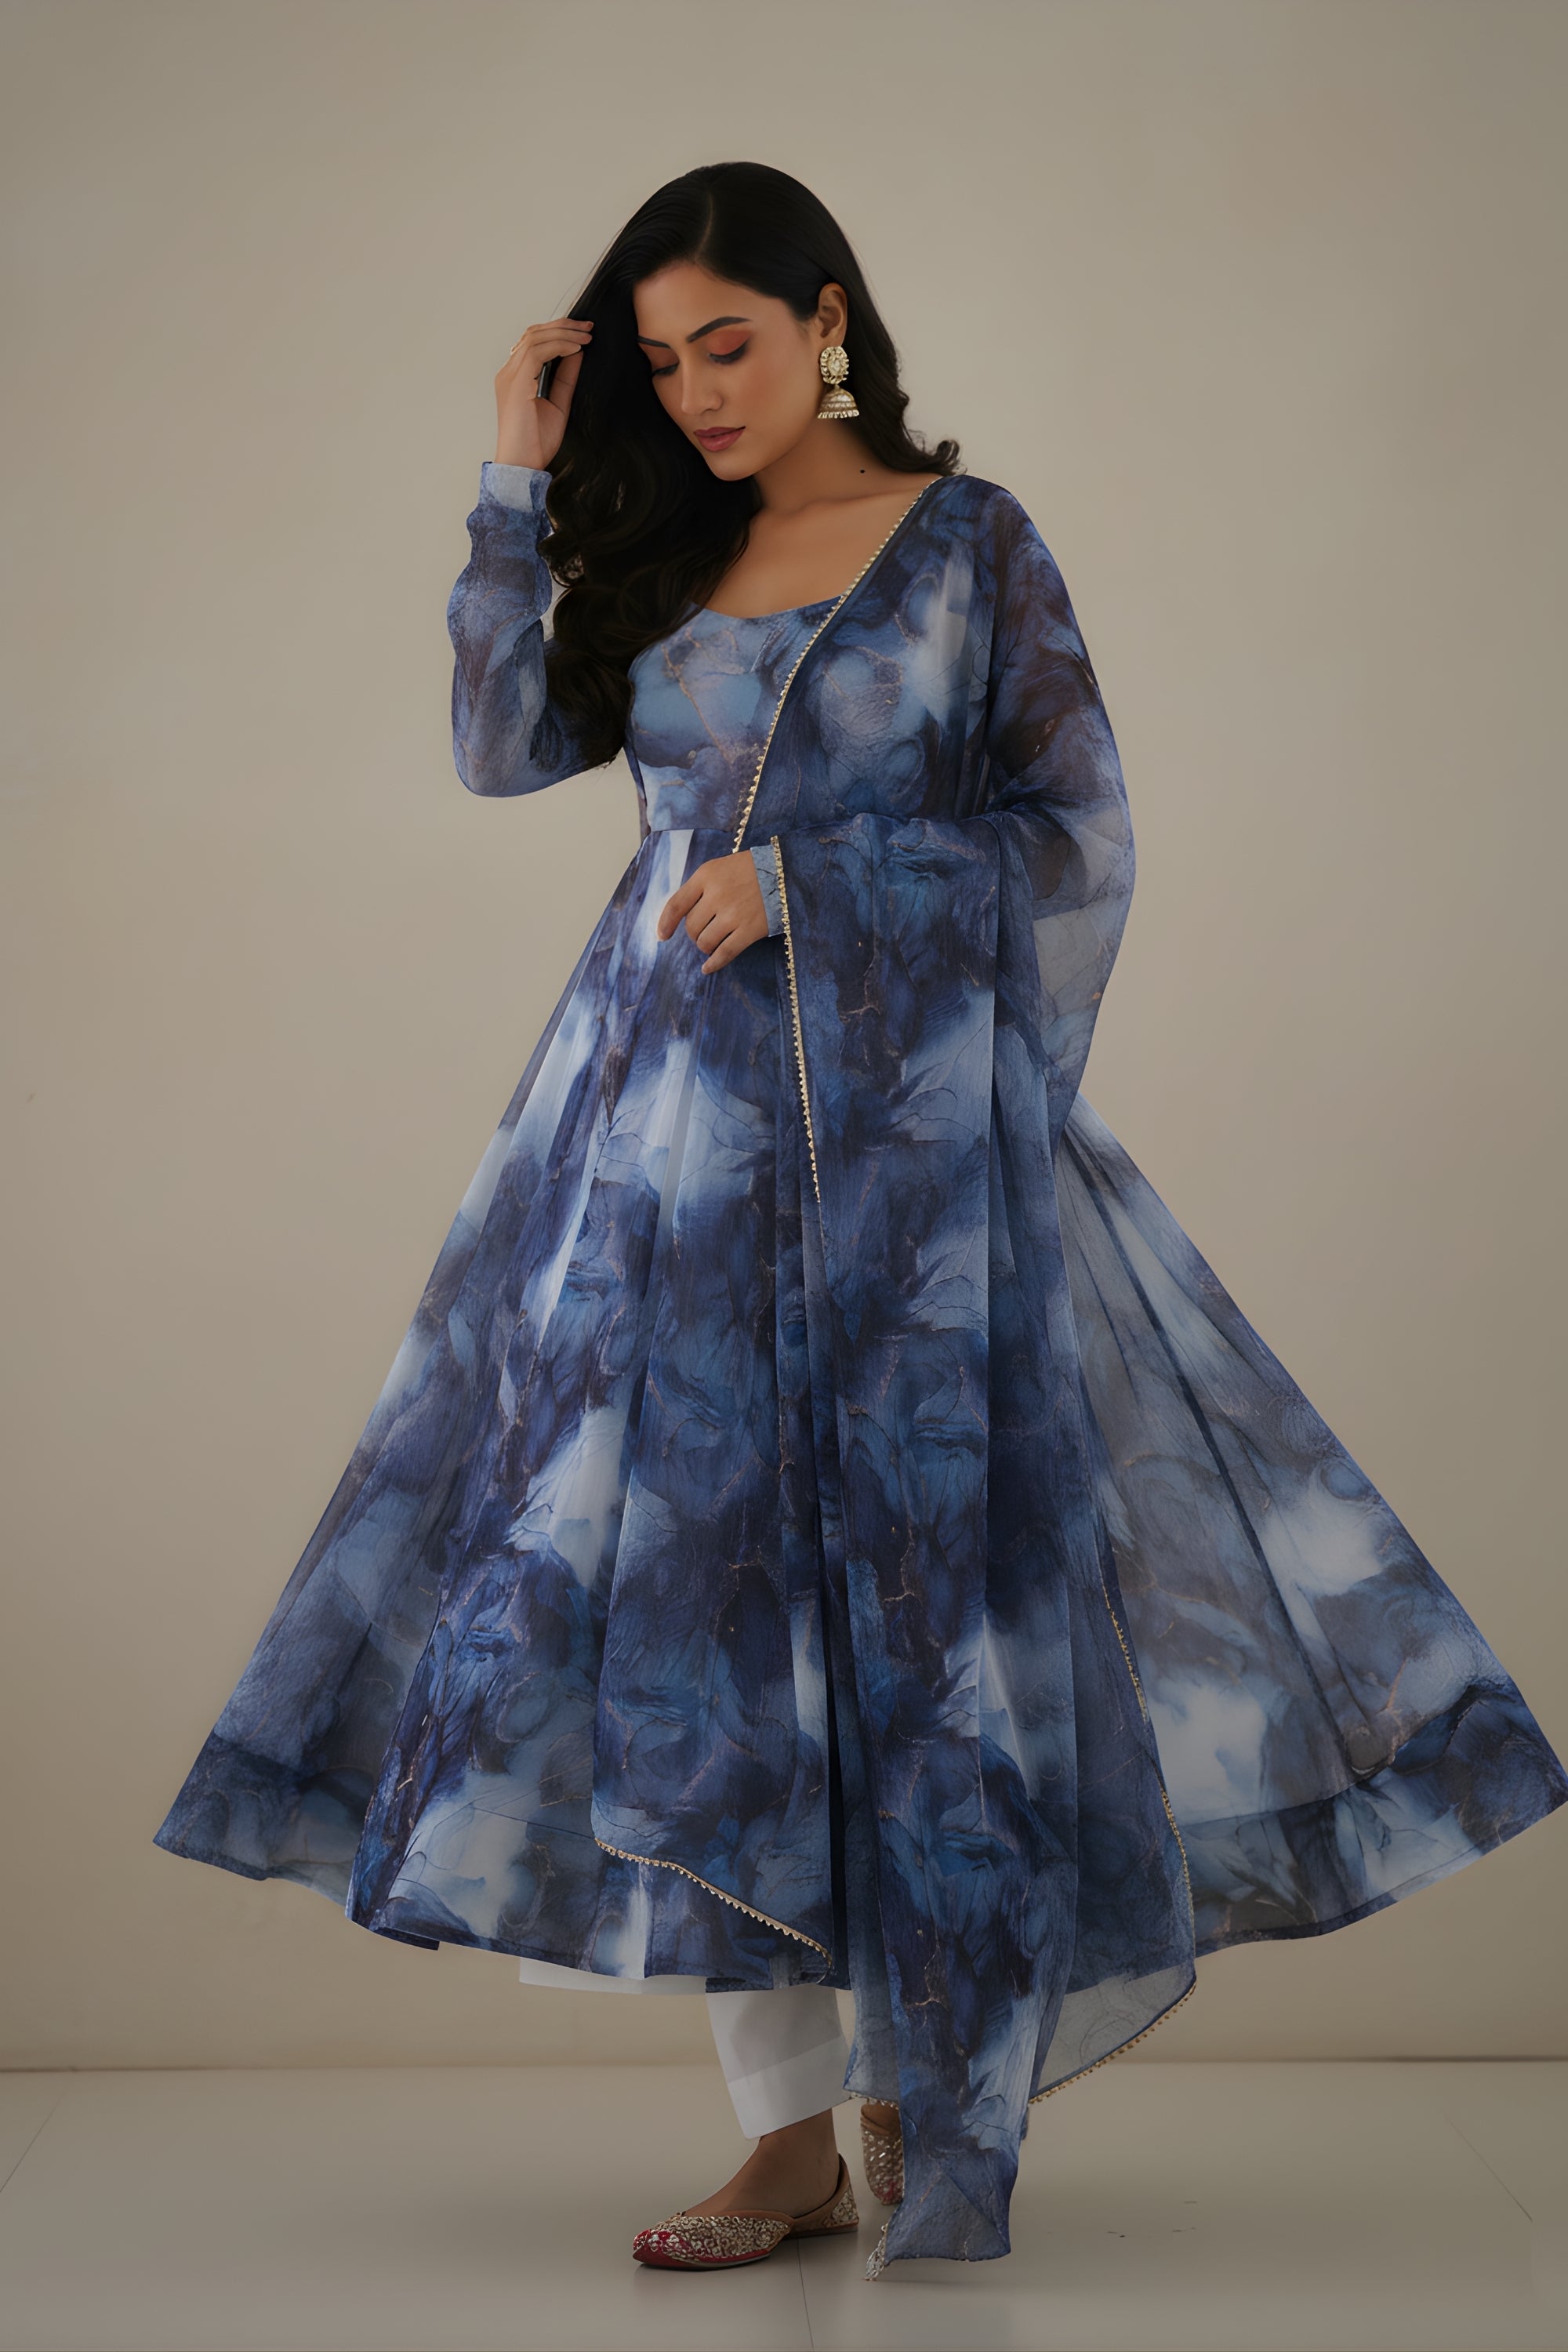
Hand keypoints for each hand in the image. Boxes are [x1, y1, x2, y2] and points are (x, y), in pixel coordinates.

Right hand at [494, 316, 592, 469]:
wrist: (523, 466)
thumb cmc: (536, 443)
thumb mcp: (558, 404)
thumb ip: (565, 378)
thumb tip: (577, 354)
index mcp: (515, 377)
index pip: (533, 342)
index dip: (558, 331)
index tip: (583, 333)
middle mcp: (508, 373)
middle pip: (533, 334)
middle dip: (563, 326)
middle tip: (588, 327)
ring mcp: (509, 377)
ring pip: (534, 338)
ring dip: (563, 333)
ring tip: (586, 337)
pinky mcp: (515, 385)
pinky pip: (536, 353)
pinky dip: (558, 346)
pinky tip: (576, 348)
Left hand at [657, 853, 767, 974]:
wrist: (787, 870)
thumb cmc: (751, 869)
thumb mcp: (720, 867)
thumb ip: (701, 887)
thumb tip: (682, 916)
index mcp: (706, 876)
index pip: (676, 905)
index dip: (665, 924)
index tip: (662, 936)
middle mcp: (717, 895)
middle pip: (691, 927)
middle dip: (694, 934)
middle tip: (704, 932)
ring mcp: (734, 914)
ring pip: (705, 942)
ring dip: (705, 947)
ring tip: (713, 942)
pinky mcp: (750, 929)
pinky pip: (725, 953)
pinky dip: (714, 963)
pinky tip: (708, 968)